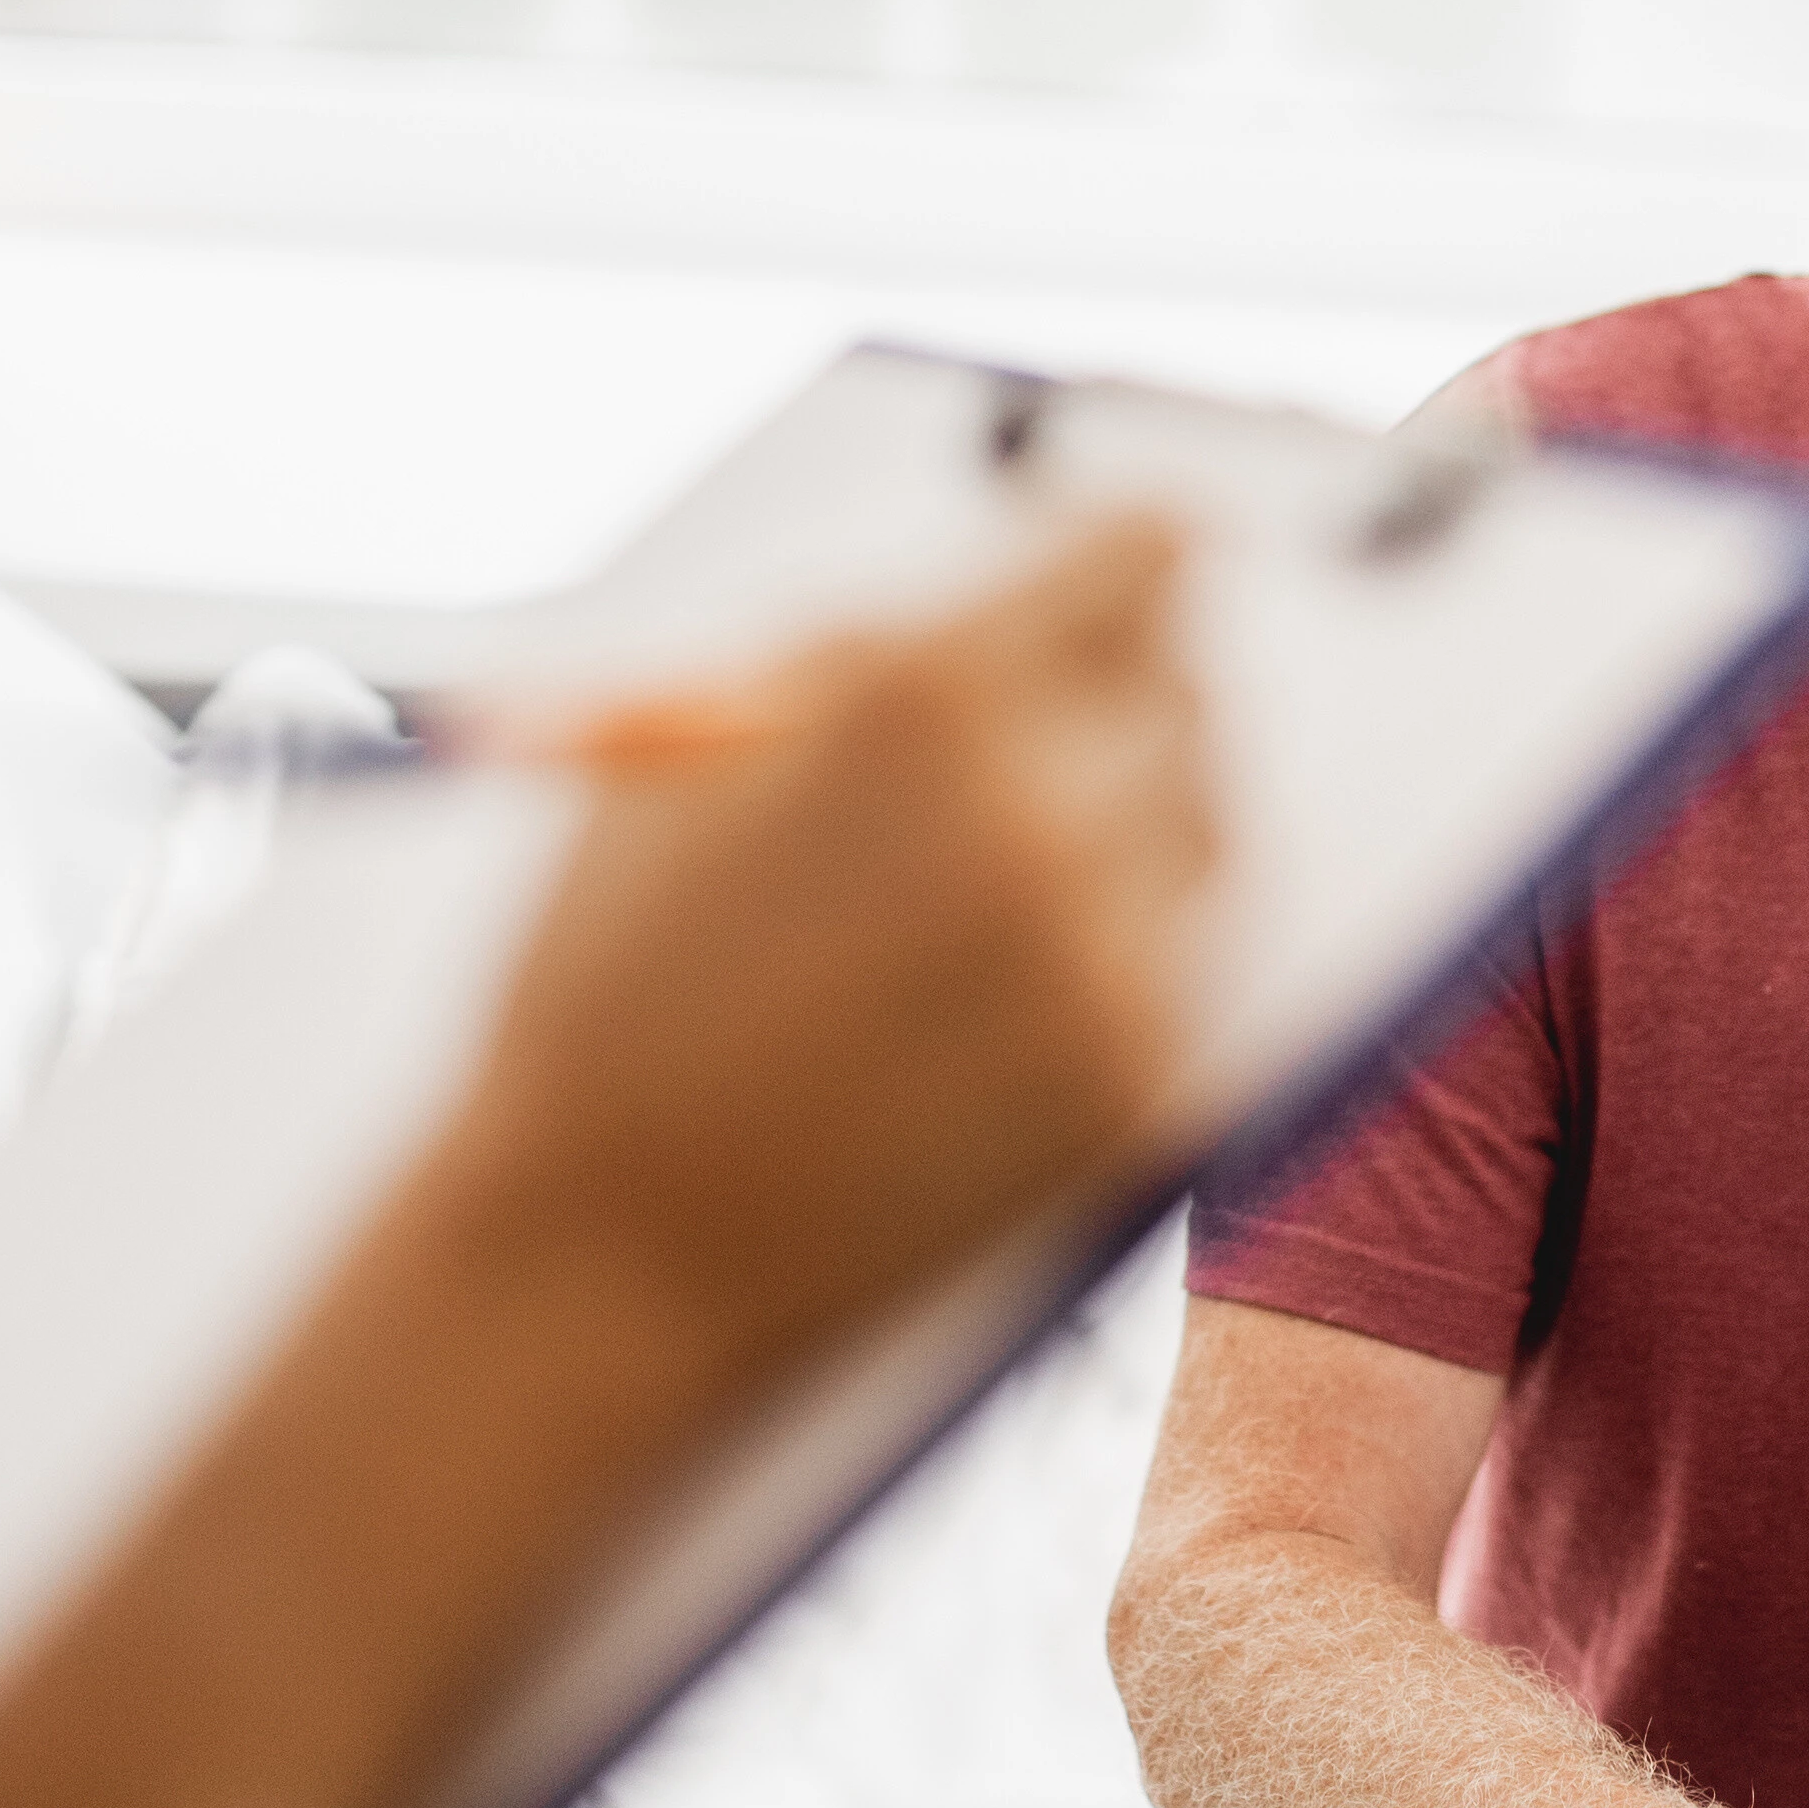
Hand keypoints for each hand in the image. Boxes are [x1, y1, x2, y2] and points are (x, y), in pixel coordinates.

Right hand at [416, 515, 1217, 1386]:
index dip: (1122, 555)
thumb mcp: (691, 747)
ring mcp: (1111, 967)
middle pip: (1186, 693)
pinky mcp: (1140, 1093)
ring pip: (1207, 831)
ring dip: (1135, 827)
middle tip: (1040, 738)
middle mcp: (1047, 819)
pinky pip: (1193, 968)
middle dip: (1116, 699)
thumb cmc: (605, 992)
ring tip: (1000, 878)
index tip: (1126, 569)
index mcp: (931, 698)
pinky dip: (1130, 955)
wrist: (602, 1253)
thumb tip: (1005, 582)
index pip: (1138, 554)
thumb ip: (860, 647)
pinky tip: (1006, 985)